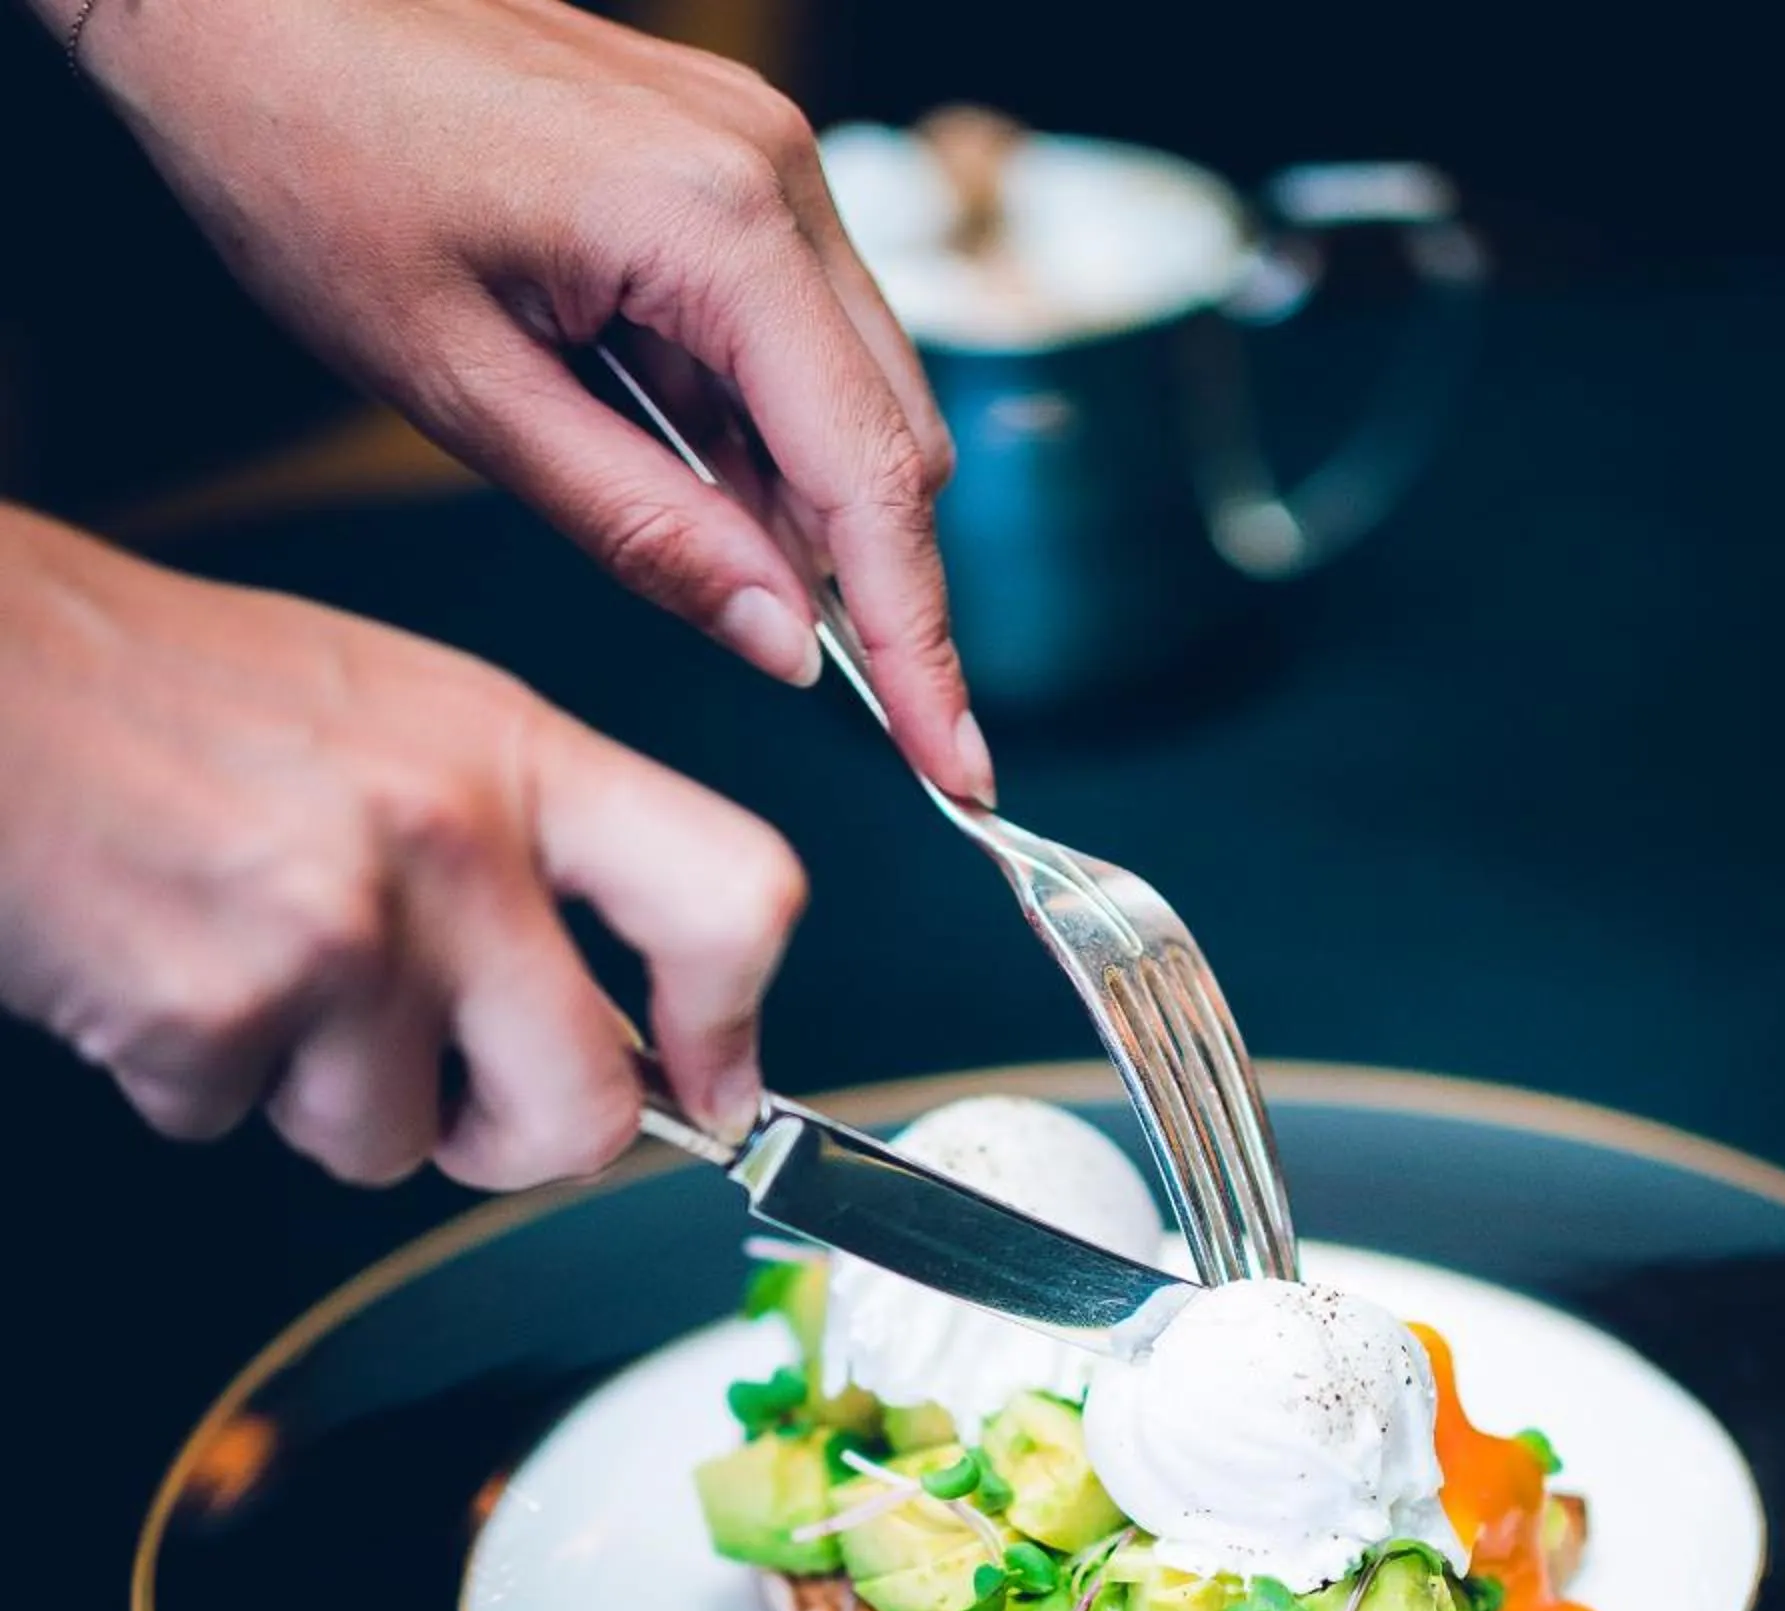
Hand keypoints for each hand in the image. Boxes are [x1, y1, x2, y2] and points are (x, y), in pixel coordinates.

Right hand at [0, 508, 802, 1185]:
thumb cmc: (165, 695)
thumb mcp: (400, 720)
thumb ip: (527, 855)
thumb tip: (626, 1025)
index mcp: (514, 753)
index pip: (733, 898)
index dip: (734, 1029)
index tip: (712, 1087)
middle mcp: (449, 836)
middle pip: (587, 1106)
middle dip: (515, 1145)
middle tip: (452, 1104)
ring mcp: (337, 929)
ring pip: (394, 1144)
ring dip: (314, 1098)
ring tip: (244, 964)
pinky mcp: (216, 1009)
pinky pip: (242, 1128)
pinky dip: (192, 1081)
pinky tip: (156, 965)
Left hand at [69, 0, 988, 799]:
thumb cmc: (309, 158)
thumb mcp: (464, 393)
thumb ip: (643, 529)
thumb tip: (782, 641)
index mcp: (715, 226)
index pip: (871, 480)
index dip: (920, 643)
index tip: (955, 761)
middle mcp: (771, 173)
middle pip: (893, 438)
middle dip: (863, 577)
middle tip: (787, 670)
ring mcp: (758, 153)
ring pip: (852, 389)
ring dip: (795, 499)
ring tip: (677, 537)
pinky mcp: (727, 155)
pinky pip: (793, 329)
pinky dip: (753, 425)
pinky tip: (663, 450)